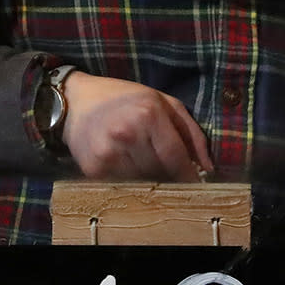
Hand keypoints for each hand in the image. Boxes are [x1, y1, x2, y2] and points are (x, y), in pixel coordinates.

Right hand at [59, 72, 215, 181]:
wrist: (76, 101)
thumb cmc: (124, 99)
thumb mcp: (163, 102)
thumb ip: (191, 132)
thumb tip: (208, 167)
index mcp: (148, 114)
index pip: (176, 156)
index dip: (188, 175)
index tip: (195, 184)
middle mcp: (127, 134)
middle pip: (161, 172)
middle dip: (168, 175)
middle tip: (166, 170)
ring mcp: (108, 153)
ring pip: (142, 182)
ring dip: (148, 178)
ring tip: (141, 162)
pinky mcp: (93, 169)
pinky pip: (122, 185)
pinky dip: (128, 180)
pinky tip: (124, 164)